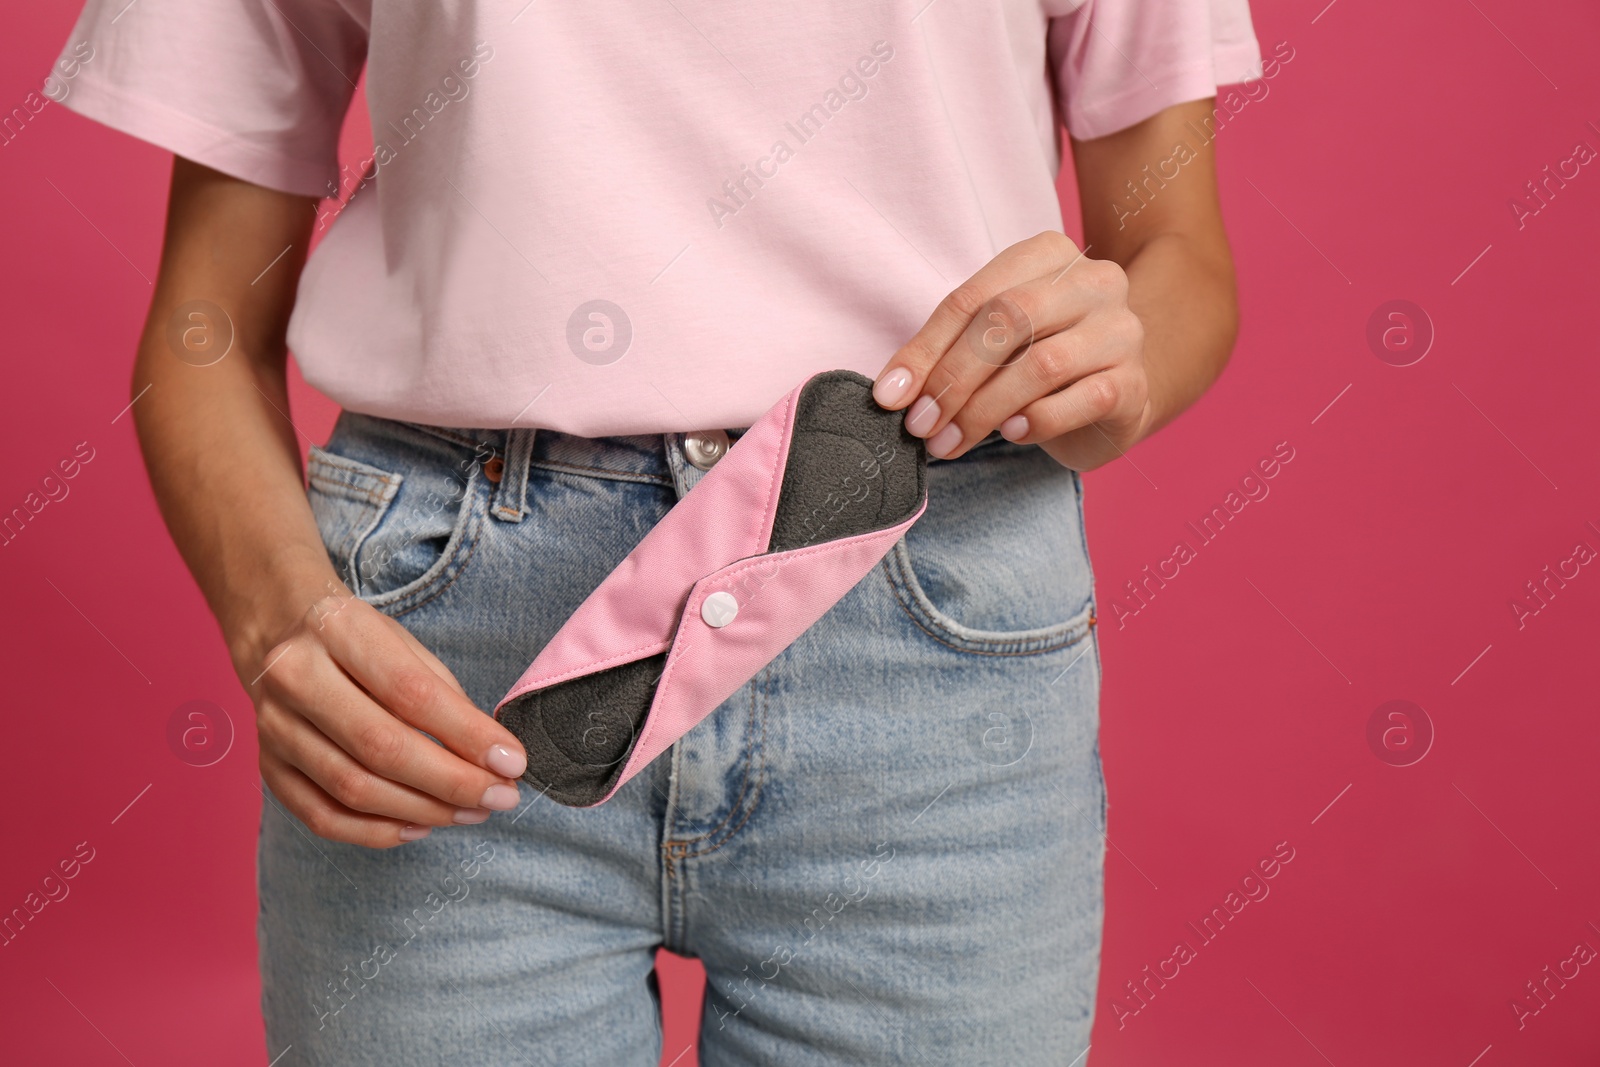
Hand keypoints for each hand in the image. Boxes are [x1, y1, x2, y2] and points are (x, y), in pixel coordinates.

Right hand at [245, 581, 528, 847]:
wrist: (275, 629)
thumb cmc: (355, 639)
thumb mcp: (402, 642)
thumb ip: (443, 695)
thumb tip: (490, 757)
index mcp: (337, 630)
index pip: (411, 693)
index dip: (466, 734)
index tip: (512, 761)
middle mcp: (295, 677)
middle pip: (381, 747)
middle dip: (451, 782)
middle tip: (499, 797)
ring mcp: (273, 727)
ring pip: (352, 788)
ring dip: (422, 810)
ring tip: (469, 813)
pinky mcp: (267, 766)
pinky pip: (321, 816)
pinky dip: (375, 832)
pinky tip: (419, 827)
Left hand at [871, 231, 1150, 470]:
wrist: (1116, 395)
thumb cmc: (1042, 362)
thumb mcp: (994, 344)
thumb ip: (950, 352)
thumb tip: (895, 392)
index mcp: (1048, 255)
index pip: (973, 298)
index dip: (925, 349)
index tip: (891, 396)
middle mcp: (1093, 282)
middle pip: (1006, 321)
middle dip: (953, 379)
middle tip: (922, 425)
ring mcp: (1120, 330)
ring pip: (1041, 364)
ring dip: (983, 410)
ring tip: (949, 442)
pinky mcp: (1134, 381)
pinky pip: (1079, 400)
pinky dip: (1036, 421)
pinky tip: (1012, 435)